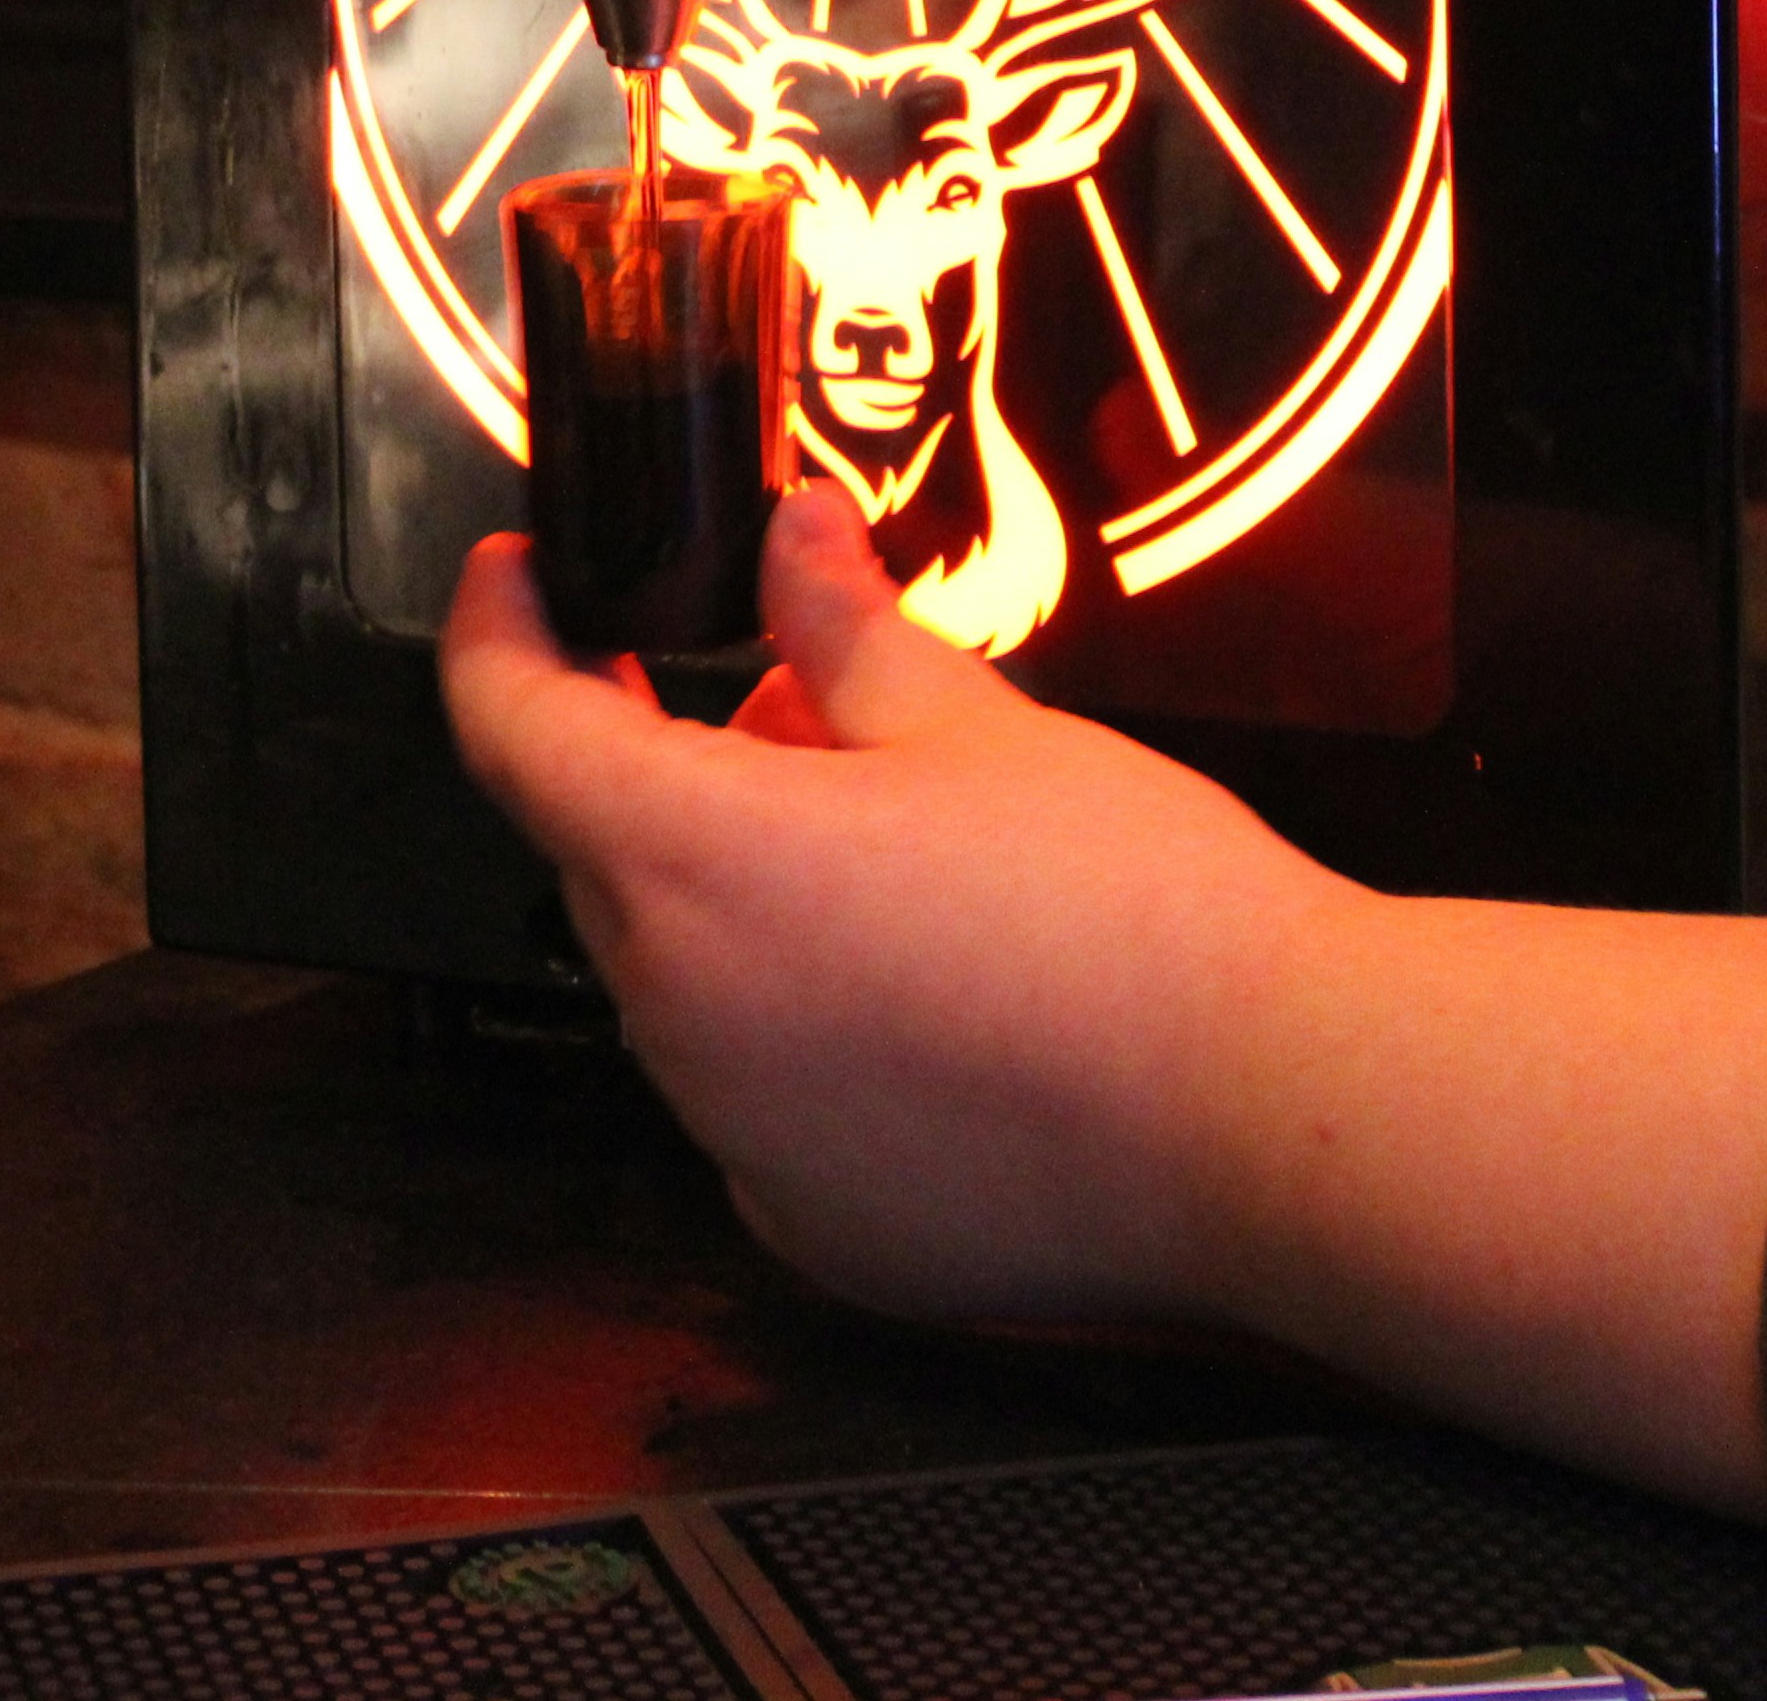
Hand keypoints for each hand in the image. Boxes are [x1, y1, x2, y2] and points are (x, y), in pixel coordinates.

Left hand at [441, 487, 1360, 1326]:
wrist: (1270, 1113)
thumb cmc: (1136, 922)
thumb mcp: (973, 721)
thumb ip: (842, 625)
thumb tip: (792, 542)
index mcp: (694, 857)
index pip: (511, 728)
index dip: (496, 636)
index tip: (515, 589)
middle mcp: (681, 1013)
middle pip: (608, 853)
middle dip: (675, 767)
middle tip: (801, 713)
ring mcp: (737, 1138)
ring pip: (683, 981)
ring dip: (743, 903)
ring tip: (899, 855)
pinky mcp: (811, 1226)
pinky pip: (756, 1102)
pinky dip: (802, 1036)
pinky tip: (929, 998)